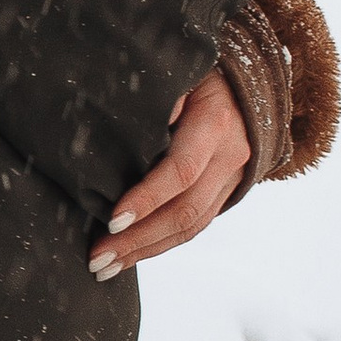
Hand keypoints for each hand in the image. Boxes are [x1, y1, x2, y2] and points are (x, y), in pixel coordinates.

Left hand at [90, 74, 250, 278]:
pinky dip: (160, 245)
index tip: (112, 220)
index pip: (181, 171)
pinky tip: (129, 257)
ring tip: (104, 268)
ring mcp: (232, 178)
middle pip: (184, 210)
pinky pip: (194, 226)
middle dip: (138, 239)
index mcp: (216, 123)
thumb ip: (156, 97)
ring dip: (145, 251)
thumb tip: (125, 123)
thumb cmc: (194, 72)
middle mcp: (230, 156)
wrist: (244, 83)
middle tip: (96, 258)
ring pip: (191, 226)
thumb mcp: (177, 72)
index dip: (147, 199)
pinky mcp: (225, 192)